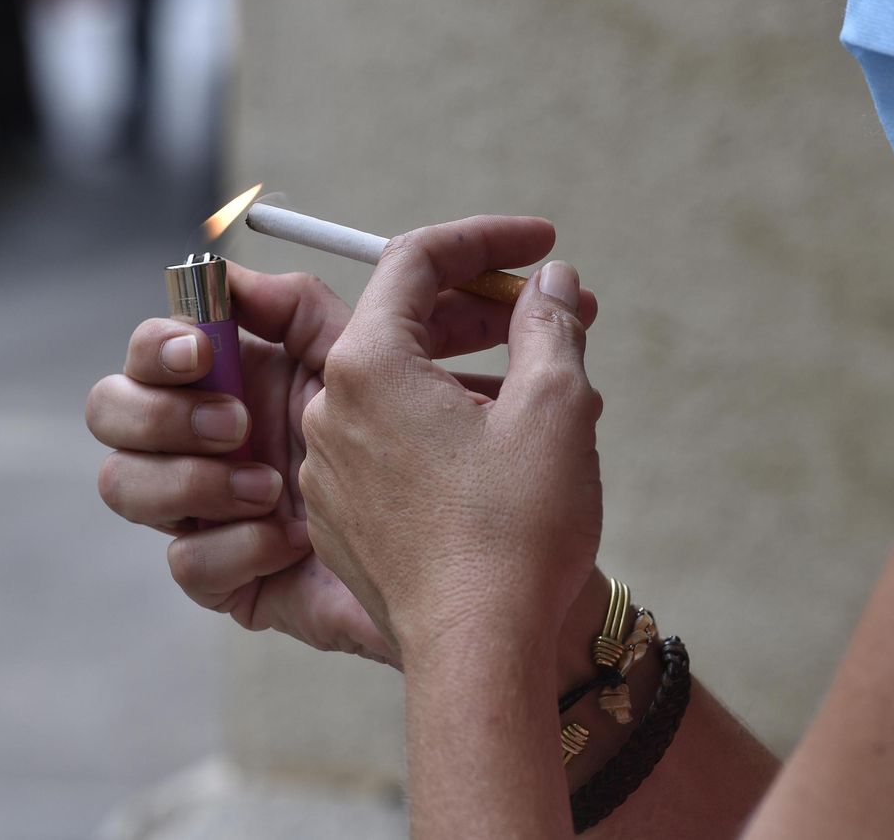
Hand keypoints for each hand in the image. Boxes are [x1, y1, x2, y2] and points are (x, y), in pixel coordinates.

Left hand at [86, 259, 595, 665]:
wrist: (477, 652)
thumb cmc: (516, 529)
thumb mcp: (555, 406)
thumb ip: (549, 322)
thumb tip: (550, 282)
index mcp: (369, 364)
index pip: (417, 260)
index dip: (487, 241)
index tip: (544, 245)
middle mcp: (330, 409)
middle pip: (407, 324)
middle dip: (491, 311)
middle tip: (564, 314)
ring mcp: (329, 469)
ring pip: (403, 389)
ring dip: (473, 373)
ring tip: (553, 389)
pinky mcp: (343, 518)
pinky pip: (392, 446)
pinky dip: (445, 429)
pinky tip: (507, 451)